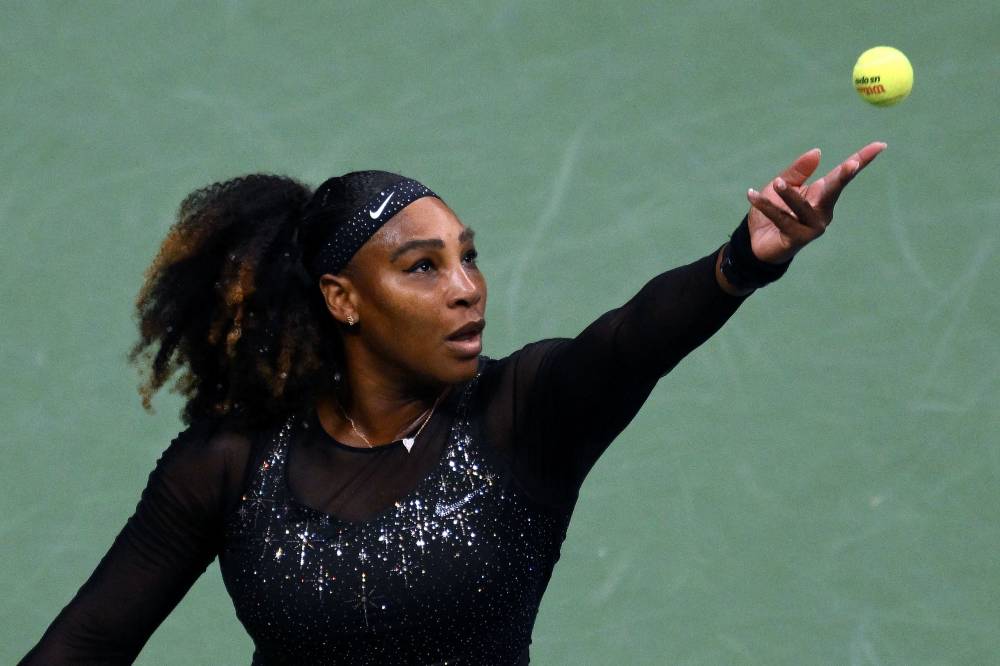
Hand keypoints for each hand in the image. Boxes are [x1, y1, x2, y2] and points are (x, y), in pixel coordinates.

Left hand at [746, 142, 886, 263]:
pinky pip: (782, 219)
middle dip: (844, 177)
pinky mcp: (798, 239)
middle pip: (835, 190)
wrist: (755, 241)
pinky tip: (752, 195)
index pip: (842, 176)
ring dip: (789, 194)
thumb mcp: (782, 185)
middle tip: (851, 164)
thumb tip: (817, 152)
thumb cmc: (772, 211)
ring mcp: (813, 227)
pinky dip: (766, 206)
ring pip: (803, 206)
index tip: (880, 145)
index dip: (862, 160)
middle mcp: (823, 211)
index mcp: (822, 194)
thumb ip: (798, 170)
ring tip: (777, 182)